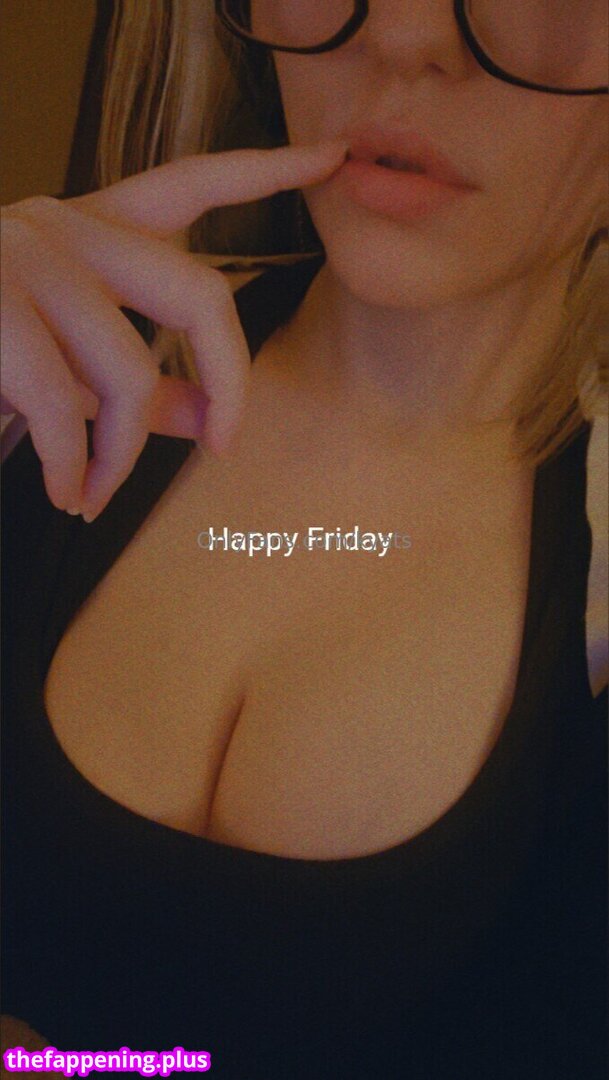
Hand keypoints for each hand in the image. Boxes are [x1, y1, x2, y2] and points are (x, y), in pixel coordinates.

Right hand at [0, 141, 346, 520]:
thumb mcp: (71, 366)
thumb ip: (145, 381)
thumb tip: (209, 413)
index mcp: (94, 229)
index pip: (194, 184)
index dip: (267, 170)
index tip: (334, 157)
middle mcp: (66, 225)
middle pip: (199, 293)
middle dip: (229, 380)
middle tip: (226, 446)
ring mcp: (24, 256)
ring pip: (126, 369)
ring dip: (120, 454)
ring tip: (96, 493)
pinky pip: (59, 404)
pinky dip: (73, 466)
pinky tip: (69, 493)